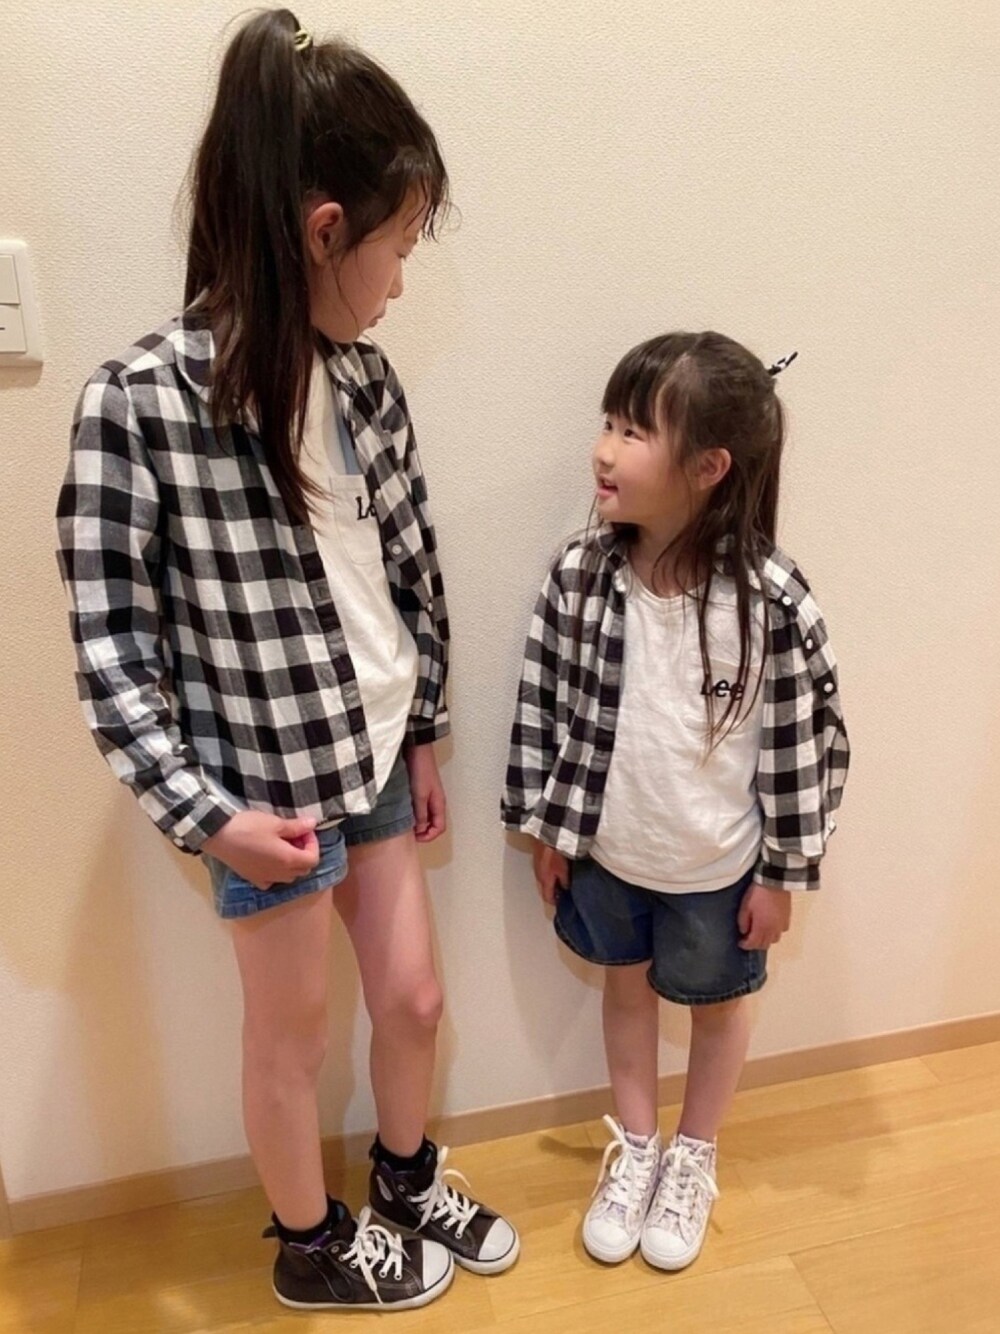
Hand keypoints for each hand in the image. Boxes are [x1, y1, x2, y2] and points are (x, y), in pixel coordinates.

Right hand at [202, 810, 319, 890]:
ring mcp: (265, 878)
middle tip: (295, 836)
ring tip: (283, 845)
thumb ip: (296, 827)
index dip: (313, 843)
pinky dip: (275, 872)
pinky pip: (271, 880)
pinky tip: (269, 859)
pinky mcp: (252, 879)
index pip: (313, 859)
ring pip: (289, 876)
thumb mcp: (275, 823)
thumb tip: (313, 824)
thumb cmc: (248, 827)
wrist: (218, 835)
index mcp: (288, 860)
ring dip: (292, 863)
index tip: (304, 830)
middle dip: (304, 852)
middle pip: (303, 869)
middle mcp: (279, 874)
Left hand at [405, 743, 446, 842]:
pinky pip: (418, 807)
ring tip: (403, 821)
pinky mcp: (419, 790)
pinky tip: (402, 810)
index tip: (415, 838)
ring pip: (424, 816)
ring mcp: (428, 795)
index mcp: (439, 804)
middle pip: (432, 824)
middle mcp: (435, 801)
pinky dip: (411, 812)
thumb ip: (420, 814)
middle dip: (421, 831)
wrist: (416, 749)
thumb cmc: (421, 769)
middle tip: (407, 832)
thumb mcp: (420, 796)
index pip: (439, 828)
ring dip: (416, 821)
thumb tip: (419, 830)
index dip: (428, 837)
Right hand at [532, 841, 569, 905]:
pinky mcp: (538, 857)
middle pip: (545, 889)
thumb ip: (564, 881)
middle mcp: (538, 875)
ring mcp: (537, 866)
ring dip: (552, 882)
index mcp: (544, 880)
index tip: (562, 905)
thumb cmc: (553, 851)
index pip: (548, 898)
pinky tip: (558, 868)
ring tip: (563, 881)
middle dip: (553, 892)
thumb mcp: (563, 869)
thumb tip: (565, 888)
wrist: (545, 833)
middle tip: (564, 893)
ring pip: (544, 879)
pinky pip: (544, 870)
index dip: (555, 903)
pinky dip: (550, 873)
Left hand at [737, 882, 792, 949]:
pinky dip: (775, 933)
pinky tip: (770, 927)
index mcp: (761, 928)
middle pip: (764, 945)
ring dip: (766, 940)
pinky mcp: (787, 918)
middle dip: (755, 944)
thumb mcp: (745, 906)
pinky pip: (782, 931)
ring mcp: (781, 925)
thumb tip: (744, 931)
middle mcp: (773, 930)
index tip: (740, 942)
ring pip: (774, 940)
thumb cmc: (758, 894)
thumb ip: (743, 921)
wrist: (774, 882)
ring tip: (759, 933)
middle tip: (748, 939)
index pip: (753, 943)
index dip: (745, 945)